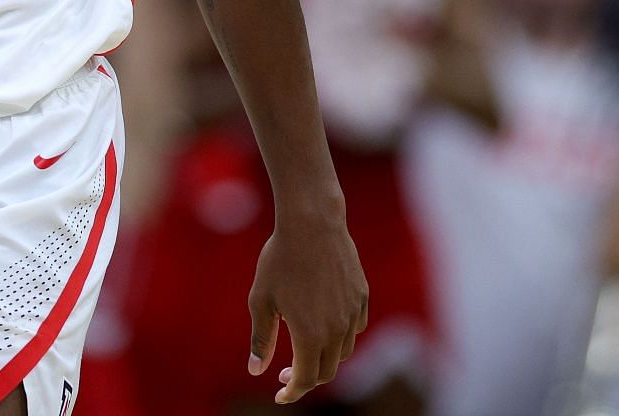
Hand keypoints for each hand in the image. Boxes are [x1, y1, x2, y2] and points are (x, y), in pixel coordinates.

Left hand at [246, 210, 368, 403]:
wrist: (311, 223)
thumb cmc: (280, 259)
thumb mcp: (261, 300)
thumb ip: (261, 338)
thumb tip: (256, 370)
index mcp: (310, 335)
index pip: (305, 379)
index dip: (291, 392)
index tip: (280, 395)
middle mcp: (337, 330)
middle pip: (327, 372)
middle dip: (306, 379)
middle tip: (285, 374)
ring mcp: (353, 313)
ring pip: (343, 352)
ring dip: (324, 359)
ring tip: (304, 349)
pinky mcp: (362, 296)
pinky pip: (355, 328)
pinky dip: (341, 337)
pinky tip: (325, 326)